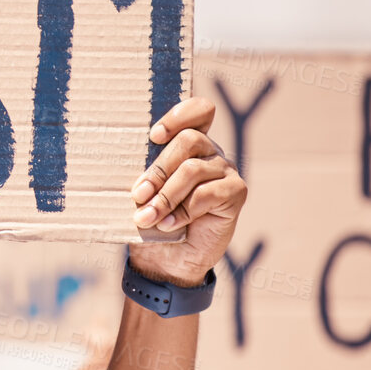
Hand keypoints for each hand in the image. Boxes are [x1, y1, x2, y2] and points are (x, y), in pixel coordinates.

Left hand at [126, 97, 246, 288]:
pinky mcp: (236, 192)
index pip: (199, 110)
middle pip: (188, 140)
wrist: (168, 259)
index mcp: (190, 143)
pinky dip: (183, 211)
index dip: (179, 116)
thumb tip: (133, 174)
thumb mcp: (144, 191)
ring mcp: (226, 170)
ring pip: (192, 169)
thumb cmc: (152, 217)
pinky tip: (169, 225)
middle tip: (138, 195)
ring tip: (146, 217)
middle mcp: (212, 151)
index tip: (153, 136)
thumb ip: (145, 173)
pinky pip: (208, 194)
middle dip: (158, 170)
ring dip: (165, 196)